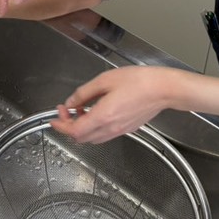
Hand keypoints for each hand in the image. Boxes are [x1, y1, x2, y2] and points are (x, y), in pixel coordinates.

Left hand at [50, 67, 174, 143]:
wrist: (164, 89)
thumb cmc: (138, 81)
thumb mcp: (105, 80)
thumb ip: (84, 93)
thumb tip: (71, 102)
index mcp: (102, 116)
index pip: (74, 130)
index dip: (60, 125)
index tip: (55, 117)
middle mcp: (110, 128)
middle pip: (81, 138)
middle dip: (69, 126)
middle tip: (66, 111)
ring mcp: (120, 131)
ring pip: (93, 138)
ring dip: (82, 128)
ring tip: (81, 110)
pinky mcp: (128, 129)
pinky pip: (104, 135)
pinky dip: (94, 128)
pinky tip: (96, 112)